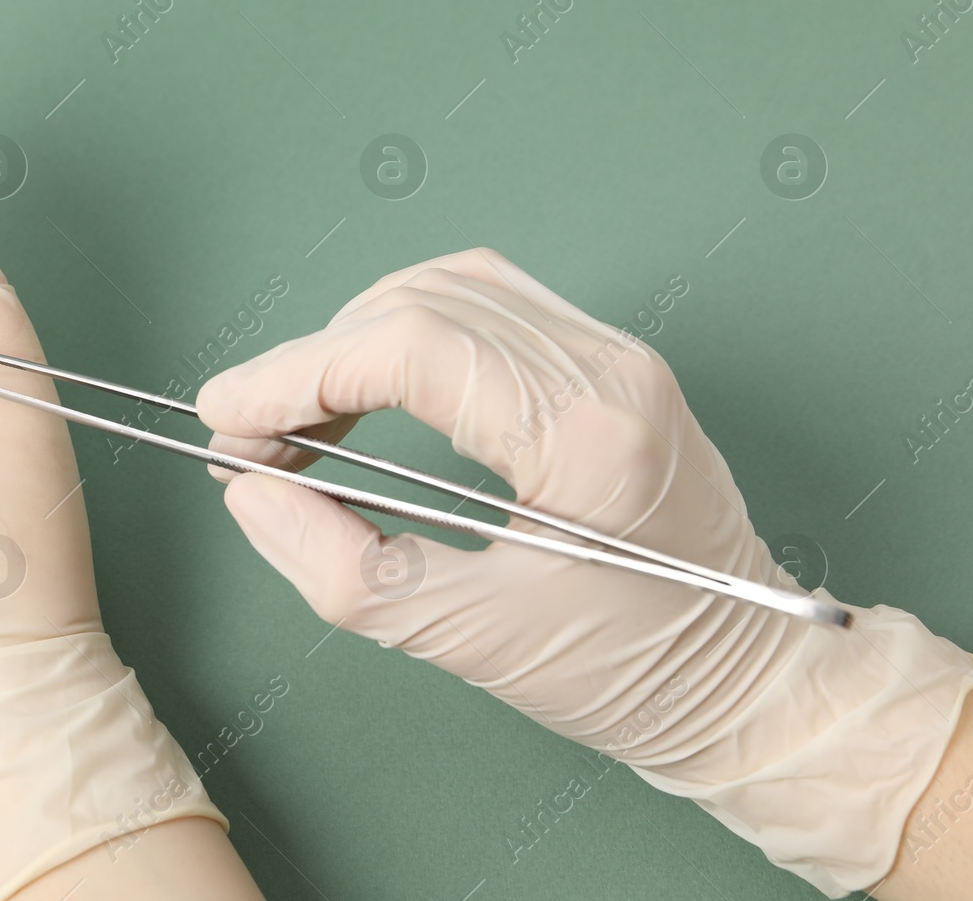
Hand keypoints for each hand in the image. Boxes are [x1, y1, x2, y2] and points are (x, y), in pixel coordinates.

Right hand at [197, 248, 972, 896]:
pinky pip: (484, 309)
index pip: (411, 346)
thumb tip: (253, 495)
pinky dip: (404, 339)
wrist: (748, 683)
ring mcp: (615, 354)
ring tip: (300, 422)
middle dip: (312, 362)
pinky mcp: (607, 364)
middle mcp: (609, 367)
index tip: (224, 421)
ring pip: (448, 290)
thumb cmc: (628, 675)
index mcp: (589, 432)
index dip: (297, 373)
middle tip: (249, 441)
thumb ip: (346, 569)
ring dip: (354, 341)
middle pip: (420, 304)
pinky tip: (368, 396)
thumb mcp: (472, 643)